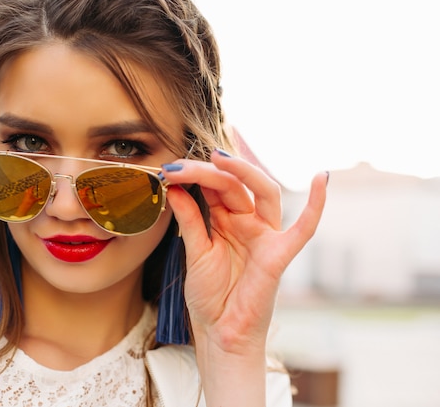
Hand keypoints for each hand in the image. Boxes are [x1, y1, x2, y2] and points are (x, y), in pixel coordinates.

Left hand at [161, 150, 327, 353]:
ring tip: (218, 158)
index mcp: (226, 220)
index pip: (215, 186)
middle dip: (209, 171)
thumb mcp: (195, 252)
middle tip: (182, 166)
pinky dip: (316, 205)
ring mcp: (265, 236)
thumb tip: (174, 187)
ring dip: (243, 172)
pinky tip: (322, 178)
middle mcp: (248, 223)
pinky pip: (303, 229)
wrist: (219, 333)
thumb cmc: (209, 295)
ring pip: (264, 193)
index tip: (169, 170)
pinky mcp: (279, 255)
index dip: (194, 174)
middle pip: (235, 184)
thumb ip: (189, 220)